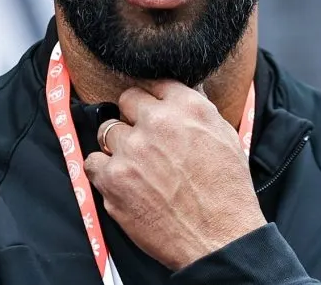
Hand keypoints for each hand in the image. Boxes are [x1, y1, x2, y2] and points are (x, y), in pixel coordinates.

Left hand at [83, 80, 265, 270]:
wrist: (219, 239)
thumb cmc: (227, 192)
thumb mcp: (225, 136)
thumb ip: (198, 110)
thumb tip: (180, 92)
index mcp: (187, 106)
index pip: (155, 82)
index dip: (154, 99)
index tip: (153, 110)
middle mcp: (156, 122)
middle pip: (127, 100)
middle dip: (134, 116)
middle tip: (144, 138)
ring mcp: (131, 150)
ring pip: (108, 131)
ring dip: (119, 145)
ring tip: (137, 166)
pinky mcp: (113, 179)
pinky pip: (93, 162)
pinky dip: (103, 170)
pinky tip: (121, 180)